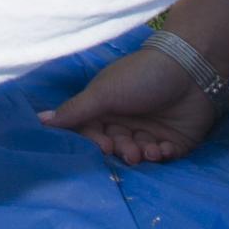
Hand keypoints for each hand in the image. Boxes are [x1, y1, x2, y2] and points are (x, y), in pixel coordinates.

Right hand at [37, 46, 219, 165]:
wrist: (189, 70)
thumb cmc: (141, 77)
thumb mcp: (104, 93)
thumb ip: (74, 111)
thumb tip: (39, 121)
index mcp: (107, 108)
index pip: (92, 133)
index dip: (96, 143)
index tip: (104, 146)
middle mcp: (127, 121)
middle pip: (116, 147)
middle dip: (123, 151)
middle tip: (132, 150)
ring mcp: (151, 131)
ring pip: (139, 155)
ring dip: (143, 155)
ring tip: (151, 149)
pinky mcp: (174, 141)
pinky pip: (163, 159)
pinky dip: (162, 156)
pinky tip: (165, 148)